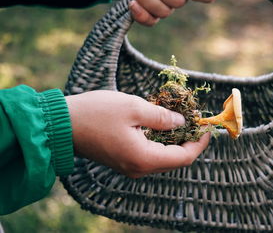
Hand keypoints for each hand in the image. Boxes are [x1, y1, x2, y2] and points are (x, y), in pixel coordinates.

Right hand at [65, 90, 209, 177]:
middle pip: (174, 160)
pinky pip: (149, 155)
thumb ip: (162, 117)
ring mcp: (129, 167)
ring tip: (181, 120)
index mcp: (143, 158)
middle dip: (189, 142)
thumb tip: (180, 121)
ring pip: (162, 158)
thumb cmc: (96, 113)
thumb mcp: (134, 108)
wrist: (62, 125)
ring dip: (175, 141)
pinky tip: (162, 126)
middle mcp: (138, 168)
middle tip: (195, 121)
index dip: (198, 144)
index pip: (183, 158)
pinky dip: (161, 142)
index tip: (206, 127)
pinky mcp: (122, 161)